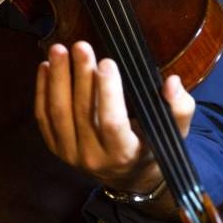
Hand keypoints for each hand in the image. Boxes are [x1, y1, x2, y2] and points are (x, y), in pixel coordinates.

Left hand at [34, 40, 194, 195]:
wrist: (127, 176)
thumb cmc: (151, 146)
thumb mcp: (173, 132)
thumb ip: (180, 108)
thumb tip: (172, 82)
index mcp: (124, 153)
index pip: (112, 123)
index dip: (108, 93)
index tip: (107, 62)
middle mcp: (93, 158)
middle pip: (82, 113)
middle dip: (80, 76)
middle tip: (81, 46)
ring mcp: (70, 154)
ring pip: (58, 114)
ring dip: (57, 79)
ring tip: (58, 49)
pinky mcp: (55, 148)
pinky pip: (43, 118)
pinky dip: (42, 91)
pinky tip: (45, 66)